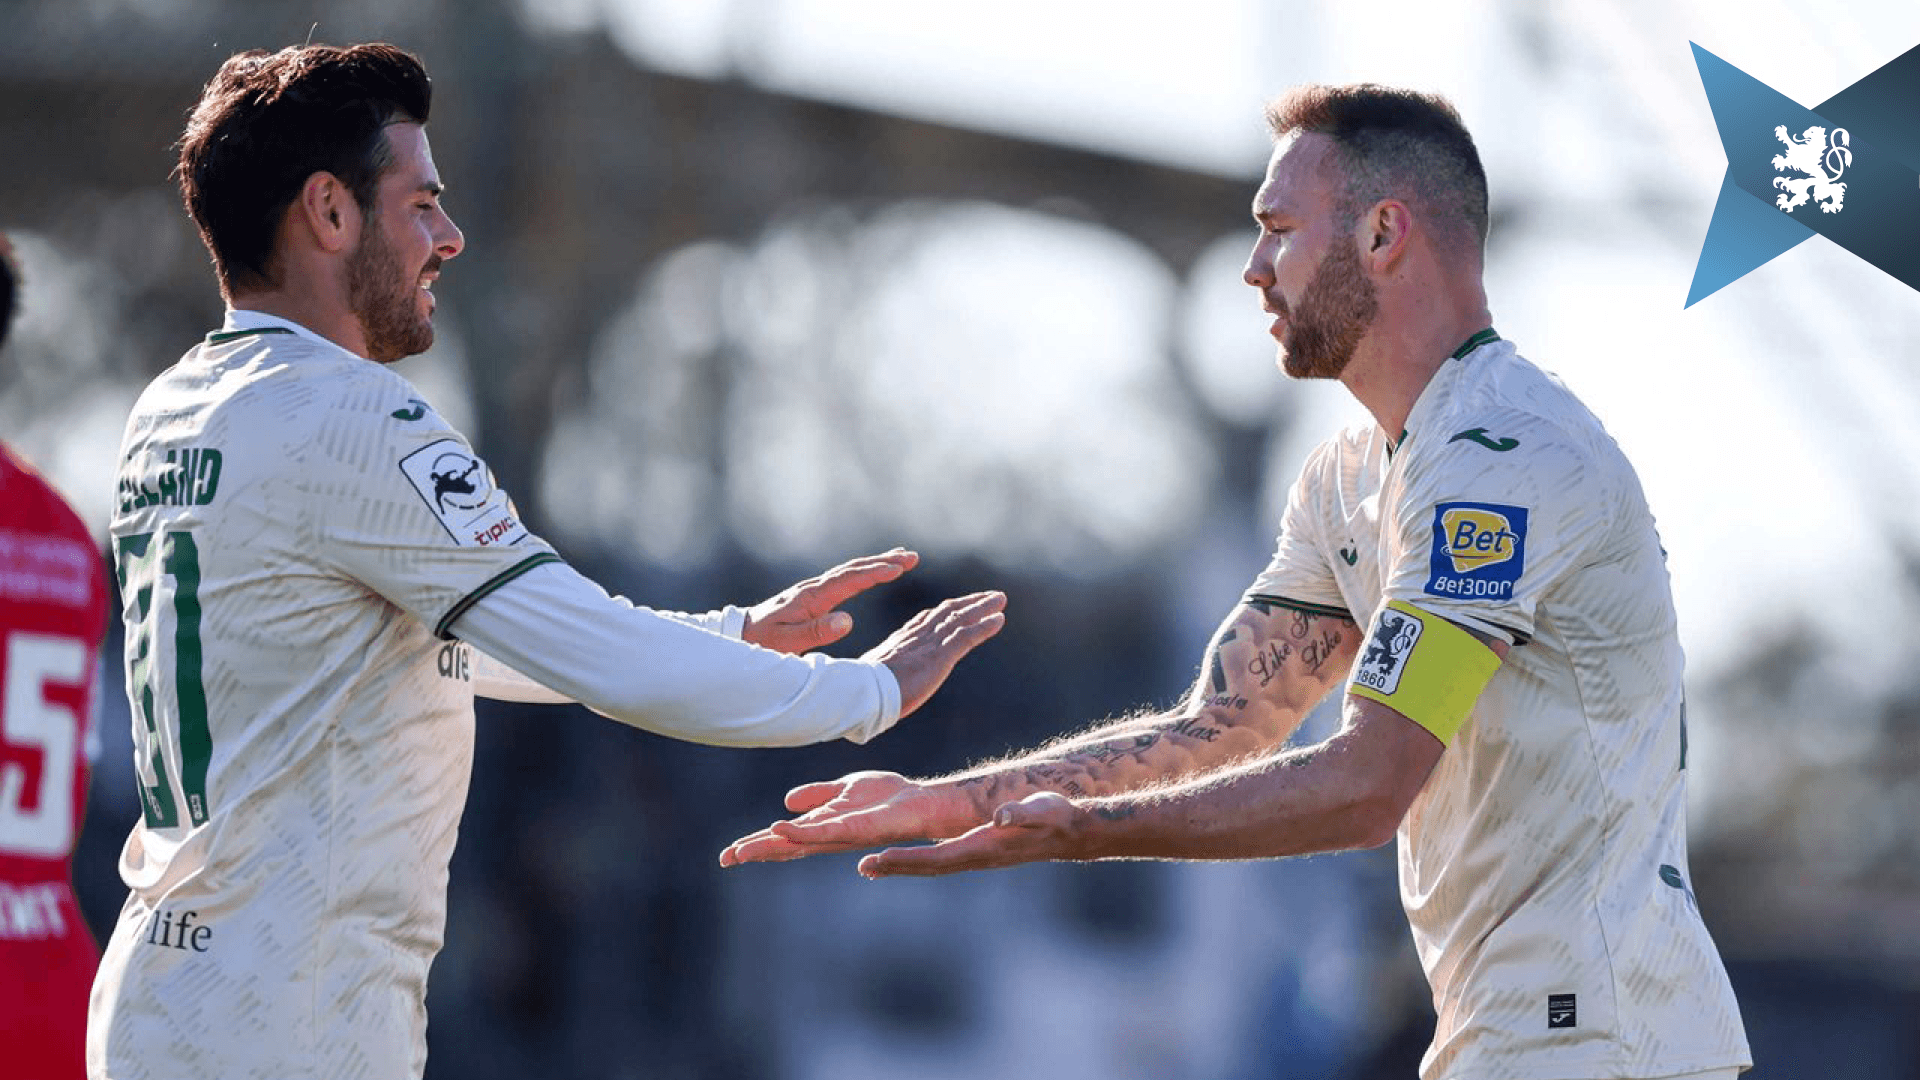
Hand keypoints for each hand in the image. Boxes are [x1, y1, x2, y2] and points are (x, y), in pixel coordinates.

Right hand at [718, 770, 981, 866]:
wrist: (922, 801)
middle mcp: (829, 835)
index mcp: (823, 825)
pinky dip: (801, 832)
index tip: (730, 853)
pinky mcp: (856, 830)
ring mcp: (841, 835)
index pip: (784, 837)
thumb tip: (786, 802)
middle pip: (786, 845)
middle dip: (756, 850)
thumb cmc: (888, 797)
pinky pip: (824, 831)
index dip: (758, 842)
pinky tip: (780, 828)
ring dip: (771, 846)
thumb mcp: (845, 789)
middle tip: (726, 859)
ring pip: (799, 843)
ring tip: (743, 850)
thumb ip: (818, 795)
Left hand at [741, 549, 918, 654]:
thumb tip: (848, 620)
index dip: (876, 572)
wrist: (739, 635)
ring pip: (850, 571)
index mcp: (812, 597)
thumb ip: (817, 632)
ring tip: (901, 558)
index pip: (850, 580)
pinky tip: (872, 574)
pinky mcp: (813, 596)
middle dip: (884, 561)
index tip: (900, 567)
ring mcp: (814, 590)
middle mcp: (815, 588)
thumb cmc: (763, 642)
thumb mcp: (788, 643)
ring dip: (876, 563)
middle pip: (854, 569)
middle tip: (911, 556)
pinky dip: (863, 572)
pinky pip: (844, 579)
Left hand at [857, 792, 1087, 877]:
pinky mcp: (978, 853)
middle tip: (863, 867)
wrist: (1072, 832)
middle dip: (896, 867)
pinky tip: (901, 859)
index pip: (939, 857)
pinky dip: (917, 861)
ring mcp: (977, 858)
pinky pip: (941, 860)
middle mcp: (976, 858)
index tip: (882, 859)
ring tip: (870, 866)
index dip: (909, 859)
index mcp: (984, 848)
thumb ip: (1020, 813)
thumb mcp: (1041, 810)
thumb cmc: (1057, 817)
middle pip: (929, 867)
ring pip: (932, 866)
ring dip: (901, 866)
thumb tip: (1000, 816)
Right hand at [862, 589, 1004, 717]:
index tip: (954, 605)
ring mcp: (929, 644)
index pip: (925, 620)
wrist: (864, 693)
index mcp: (900, 641)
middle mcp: (916, 636)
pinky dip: (985, 626)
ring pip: (960, 618)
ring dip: (982, 607)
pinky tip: (999, 619)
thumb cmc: (863, 692)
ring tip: (1000, 600)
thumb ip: (880, 681)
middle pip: (946, 612)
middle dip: (967, 603)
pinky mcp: (939, 656)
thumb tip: (875, 696)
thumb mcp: (871, 680)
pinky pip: (967, 635)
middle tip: (986, 596)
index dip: (942, 611)